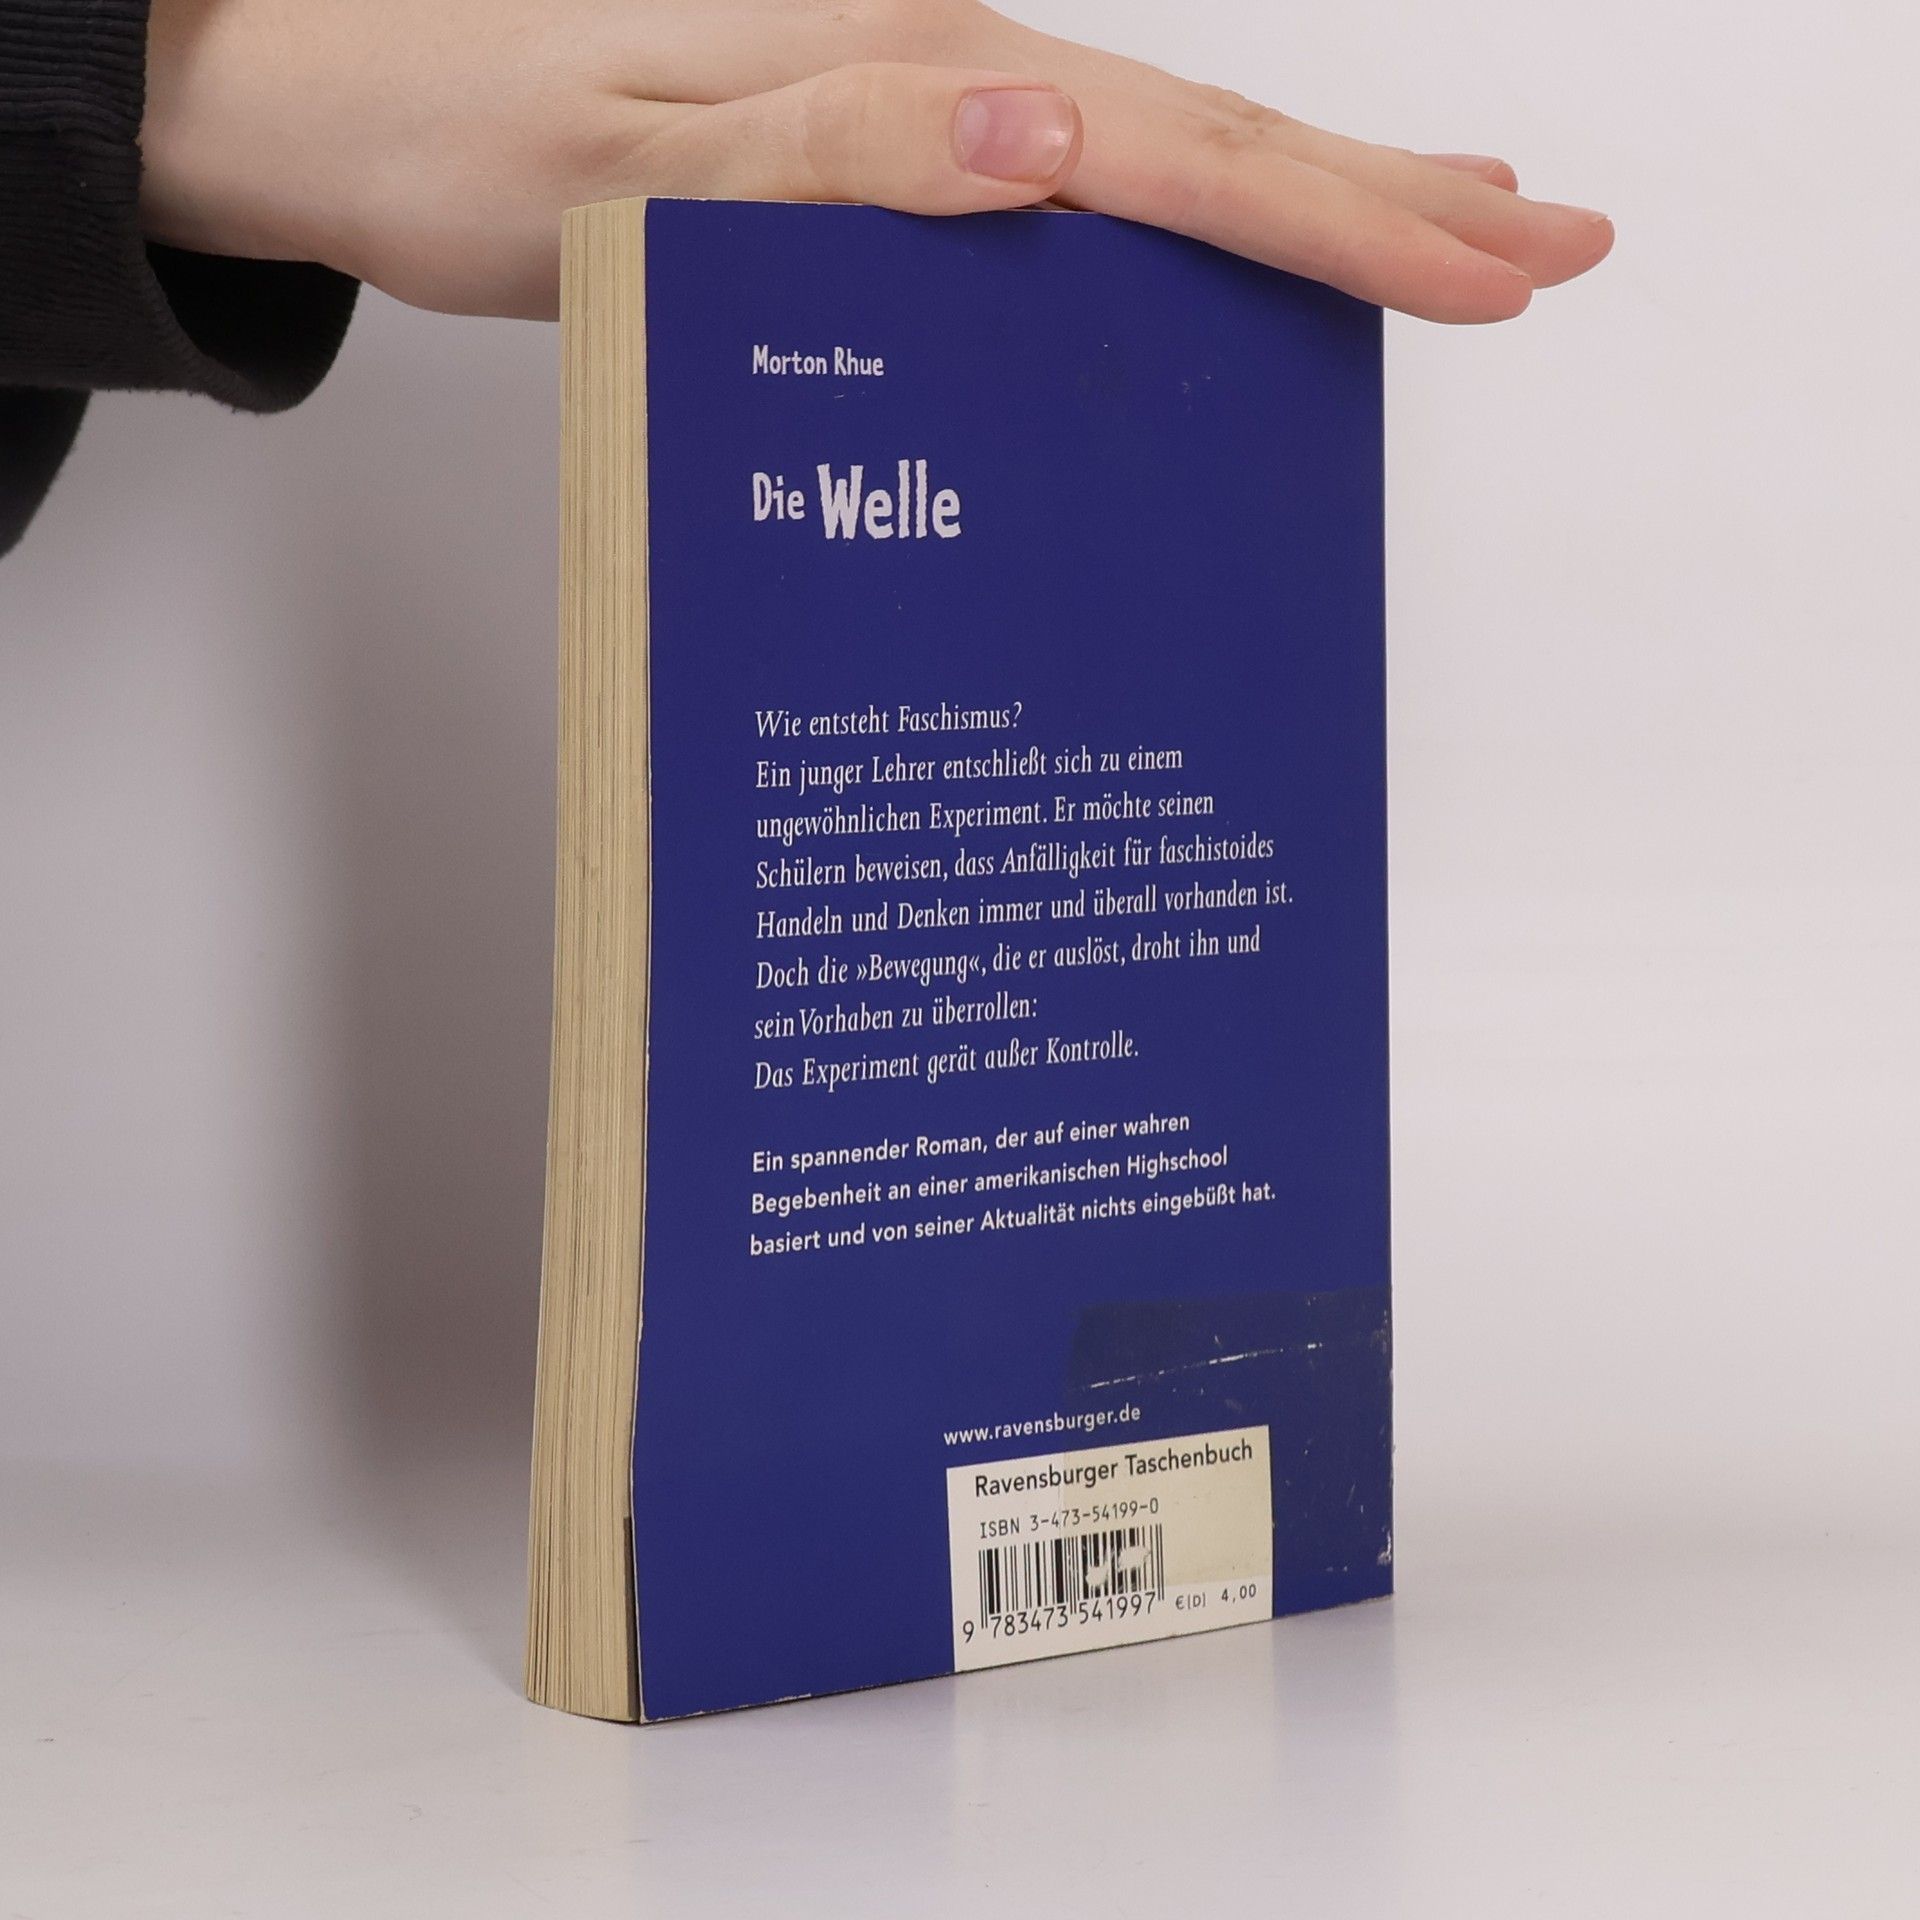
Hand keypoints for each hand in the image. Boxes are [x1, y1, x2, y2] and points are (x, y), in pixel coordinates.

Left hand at [143, 0, 1611, 323]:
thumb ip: (844, 154)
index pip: (1182, 154)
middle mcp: (937, 65)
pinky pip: (1074, 180)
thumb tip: (1049, 146)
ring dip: (1311, 192)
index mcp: (913, 75)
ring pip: (1158, 147)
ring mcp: (915, 91)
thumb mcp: (644, 169)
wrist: (341, 97)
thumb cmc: (467, 145)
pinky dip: (1182, 206)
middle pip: (1210, 132)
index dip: (1350, 217)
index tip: (1501, 262)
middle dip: (1388, 199)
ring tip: (1448, 226)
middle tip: (1550, 242)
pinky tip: (1220, 229)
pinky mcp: (880, 133)